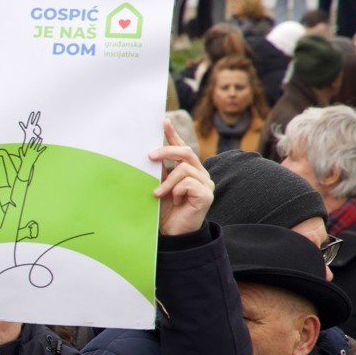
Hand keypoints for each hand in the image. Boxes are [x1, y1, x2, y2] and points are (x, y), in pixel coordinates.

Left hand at [149, 121, 213, 235]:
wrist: (172, 233)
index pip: (182, 148)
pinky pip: (189, 183)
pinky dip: (177, 190)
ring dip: (168, 181)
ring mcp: (206, 183)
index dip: (173, 135)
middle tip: (149, 157)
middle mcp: (200, 173)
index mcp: (189, 170)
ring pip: (185, 169)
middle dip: (166, 151)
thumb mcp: (158, 187)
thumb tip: (148, 154)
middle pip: (186, 152)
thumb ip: (158, 172)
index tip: (163, 121)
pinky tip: (175, 200)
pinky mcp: (207, 195)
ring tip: (158, 194)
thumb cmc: (164, 210)